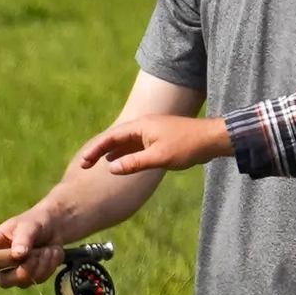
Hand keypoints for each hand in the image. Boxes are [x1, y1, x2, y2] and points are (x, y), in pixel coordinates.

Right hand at [0, 203, 64, 287]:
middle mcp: (2, 261)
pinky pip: (40, 278)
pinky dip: (49, 265)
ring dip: (40, 264)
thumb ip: (23, 239)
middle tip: (34, 257)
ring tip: (47, 249)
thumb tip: (18, 255)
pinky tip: (52, 252)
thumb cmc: (36, 222)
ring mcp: (17, 271)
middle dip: (21, 272)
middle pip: (3, 280)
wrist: (56, 227)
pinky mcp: (32, 276)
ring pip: (25, 281)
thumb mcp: (29, 226)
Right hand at [80, 114, 231, 177]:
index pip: (110, 137)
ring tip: (97, 164)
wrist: (210, 140)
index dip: (95, 150)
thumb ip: (134, 163)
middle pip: (114, 138)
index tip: (84, 162)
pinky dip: (124, 154)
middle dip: (99, 151)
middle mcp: (142, 126)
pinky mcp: (158, 139)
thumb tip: (111, 168)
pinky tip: (119, 163)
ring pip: (125, 143)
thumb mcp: (158, 157)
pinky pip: (135, 146)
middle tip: (85, 165)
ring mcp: (150, 132)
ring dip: (111, 153)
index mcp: (140, 126)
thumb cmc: (186, 146)